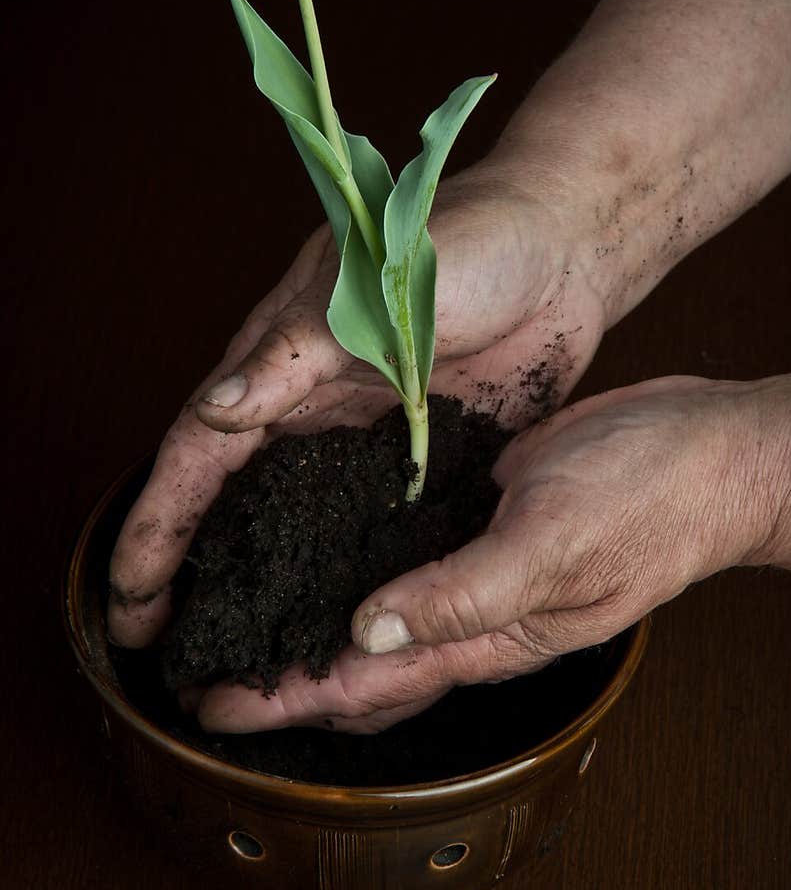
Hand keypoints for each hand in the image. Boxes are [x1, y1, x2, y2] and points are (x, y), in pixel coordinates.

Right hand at [108, 161, 605, 646]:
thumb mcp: (369, 292)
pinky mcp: (427, 454)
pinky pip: (375, 520)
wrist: (565, 246)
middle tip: (157, 644)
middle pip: (234, 500)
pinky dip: (348, 567)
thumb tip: (214, 409)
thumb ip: (292, 353)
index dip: (158, 526)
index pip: (199, 455)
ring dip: (264, 577)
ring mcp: (369, 436)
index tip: (126, 595)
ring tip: (238, 647)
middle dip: (189, 570)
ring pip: (297, 520)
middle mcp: (315, 406)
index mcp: (284, 361)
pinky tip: (340, 616)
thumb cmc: (468, 241)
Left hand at [195, 368, 790, 733]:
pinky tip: (325, 545)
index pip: (367, 681)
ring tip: (250, 621)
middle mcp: (476, 611)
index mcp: (491, 633)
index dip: (288, 698)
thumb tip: (370, 633)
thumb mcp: (554, 542)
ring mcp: (479, 564)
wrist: (718, 453)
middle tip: (207, 673)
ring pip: (380, 612)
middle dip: (285, 676)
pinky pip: (408, 552)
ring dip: (315, 622)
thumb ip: (465, 594)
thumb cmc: (651, 498)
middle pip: (361, 661)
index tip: (215, 706)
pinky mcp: (482, 515)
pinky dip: (359, 561)